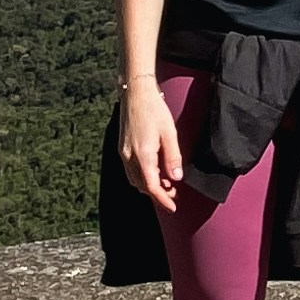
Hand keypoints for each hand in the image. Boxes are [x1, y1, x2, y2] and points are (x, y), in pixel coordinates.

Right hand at [119, 82, 182, 210]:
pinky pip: (130, 171)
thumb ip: (173, 156)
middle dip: (158, 193)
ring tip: (166, 182)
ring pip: (135, 180)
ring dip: (149, 186)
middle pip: (142, 186)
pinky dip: (142, 177)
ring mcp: (123, 153)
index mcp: (143, 155)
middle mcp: (129, 157)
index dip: (163, 199)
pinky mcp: (122, 148)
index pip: (152, 186)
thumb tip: (177, 177)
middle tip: (174, 193)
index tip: (173, 207)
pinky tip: (153, 171)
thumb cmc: (153, 109)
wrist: (135, 92)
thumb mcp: (169, 132)